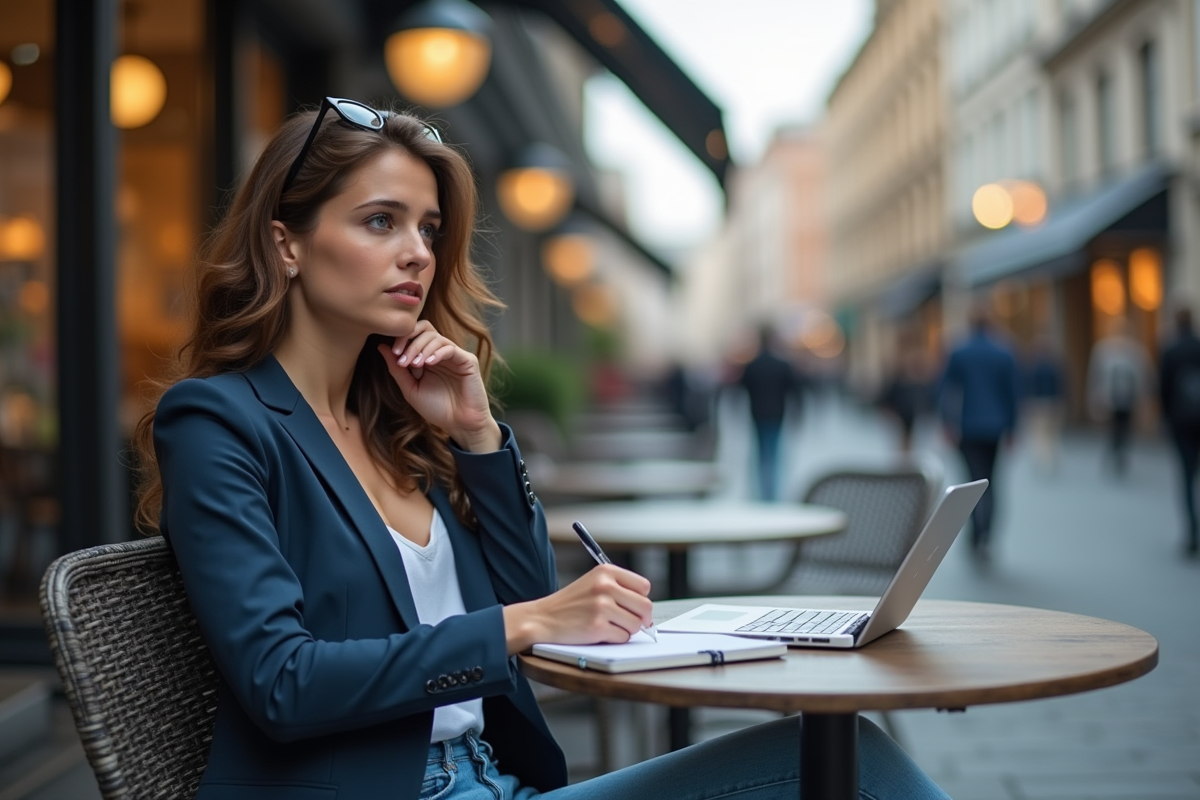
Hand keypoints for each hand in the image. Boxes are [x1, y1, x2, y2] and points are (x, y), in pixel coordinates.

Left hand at [376, 320, 500, 451]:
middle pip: (425, 329)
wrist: (460, 425)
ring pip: (436, 337)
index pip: (414, 334)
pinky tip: (428, 364)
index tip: (393, 353)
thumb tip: (381, 347)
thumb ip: (397, 369)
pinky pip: (450, 348)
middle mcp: (441, 352)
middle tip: (402, 357)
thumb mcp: (410, 389)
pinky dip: (437, 353)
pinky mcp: (467, 361)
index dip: (402, 338)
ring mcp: (455, 355)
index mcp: (427, 356)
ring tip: (414, 364)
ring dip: (421, 348)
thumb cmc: (436, 409)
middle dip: (410, 340)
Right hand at [502, 565, 653, 653]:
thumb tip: (648, 611)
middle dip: (640, 618)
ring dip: (626, 629)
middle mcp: (605, 586)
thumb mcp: (594, 583)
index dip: (640, 599)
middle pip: (645, 607)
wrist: (543, 618)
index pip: (644, 586)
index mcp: (606, 571)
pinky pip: (623, 638)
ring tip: (607, 625)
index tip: (631, 606)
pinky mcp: (597, 627)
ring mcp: (601, 606)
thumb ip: (620, 589)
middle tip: (627, 622)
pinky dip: (614, 639)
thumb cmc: (571, 604)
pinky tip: (599, 632)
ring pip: (636, 625)